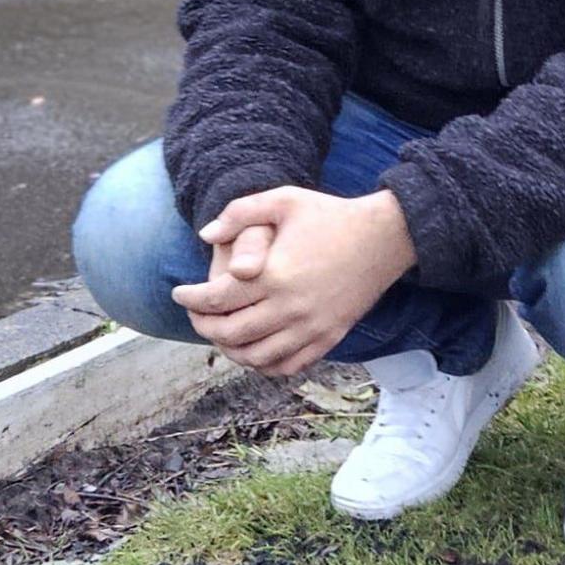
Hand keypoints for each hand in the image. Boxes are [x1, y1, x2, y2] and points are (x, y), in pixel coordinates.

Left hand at [173, 187, 416, 377]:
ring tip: (220, 333)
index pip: (217, 299)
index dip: (191, 299)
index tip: (179, 292)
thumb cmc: (331, 215)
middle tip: (194, 314)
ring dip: (229, 350)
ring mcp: (311, 328)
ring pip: (255, 357)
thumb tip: (206, 236)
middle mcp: (291, 308)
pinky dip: (262, 364)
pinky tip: (252, 349)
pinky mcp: (328, 338)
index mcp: (274, 274)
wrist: (384, 238)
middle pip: (230, 333)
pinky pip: (287, 365)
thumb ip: (239, 213)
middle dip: (203, 326)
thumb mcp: (283, 199)